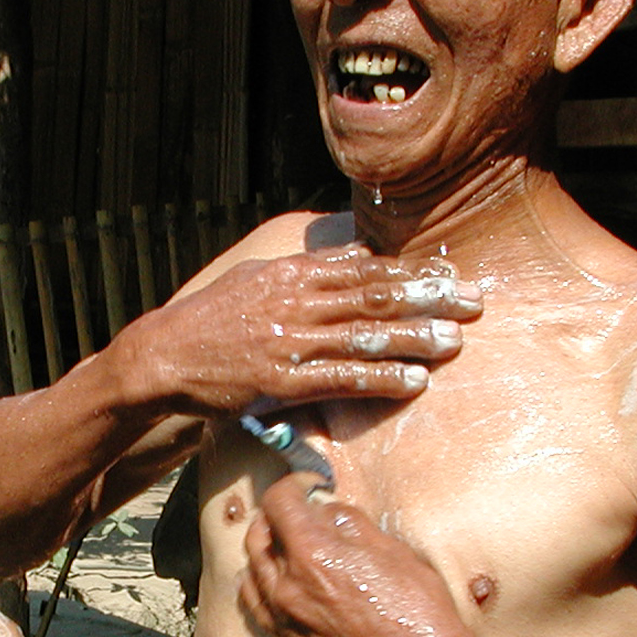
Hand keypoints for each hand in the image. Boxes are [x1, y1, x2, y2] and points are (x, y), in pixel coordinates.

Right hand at [126, 247, 480, 417]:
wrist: (162, 356)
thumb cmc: (211, 318)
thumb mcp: (257, 277)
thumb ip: (309, 270)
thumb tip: (357, 255)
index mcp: (294, 274)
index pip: (366, 268)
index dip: (412, 272)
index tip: (450, 273)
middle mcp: (297, 303)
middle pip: (376, 295)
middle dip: (429, 298)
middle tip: (474, 300)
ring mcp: (291, 342)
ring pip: (366, 335)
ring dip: (414, 338)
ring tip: (454, 341)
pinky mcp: (283, 381)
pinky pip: (342, 378)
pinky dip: (381, 378)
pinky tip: (413, 381)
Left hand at [240, 474, 473, 636]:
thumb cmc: (418, 611)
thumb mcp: (393, 550)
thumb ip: (351, 524)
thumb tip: (327, 512)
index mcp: (313, 555)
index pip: (279, 502)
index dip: (294, 483)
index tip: (310, 485)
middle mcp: (288, 586)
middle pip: (259, 534)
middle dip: (277, 513)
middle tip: (300, 509)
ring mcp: (284, 618)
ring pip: (253, 569)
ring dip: (266, 547)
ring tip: (287, 541)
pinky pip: (257, 604)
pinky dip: (259, 582)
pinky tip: (271, 577)